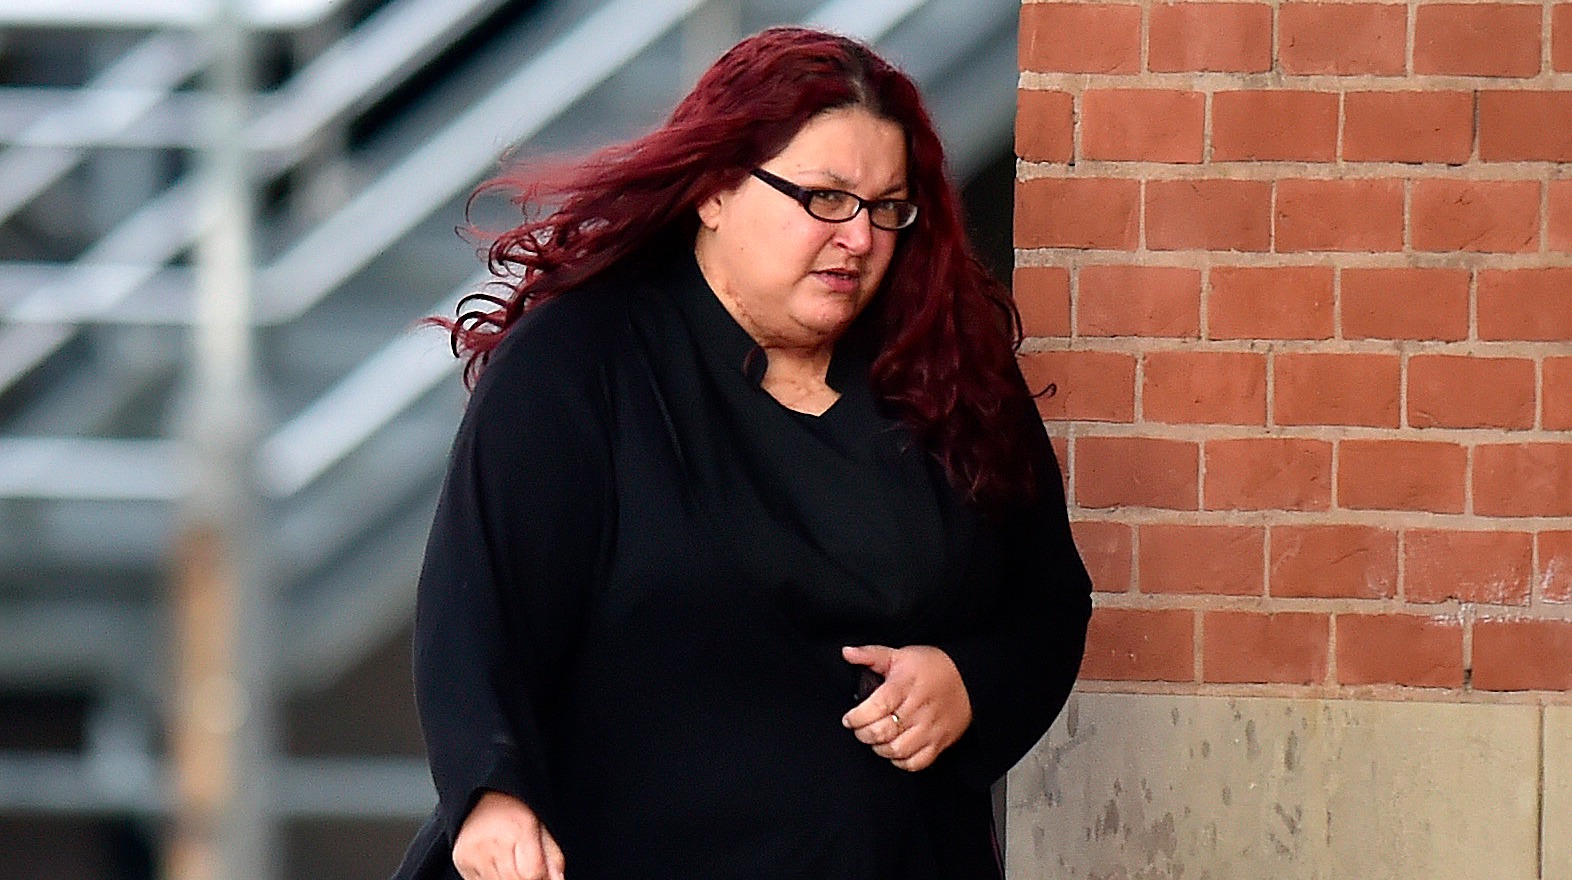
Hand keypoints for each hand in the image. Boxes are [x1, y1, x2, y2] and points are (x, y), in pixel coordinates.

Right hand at [452, 791, 565, 879]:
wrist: (478, 800)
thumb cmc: (513, 813)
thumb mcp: (540, 827)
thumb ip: (553, 857)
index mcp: (519, 828)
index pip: (532, 873)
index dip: (540, 877)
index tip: (540, 873)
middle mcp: (494, 841)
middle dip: (524, 878)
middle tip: (524, 866)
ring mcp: (475, 853)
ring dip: (508, 879)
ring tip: (511, 863)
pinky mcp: (462, 861)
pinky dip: (492, 878)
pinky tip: (496, 865)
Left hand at [840, 644, 972, 771]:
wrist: (969, 678)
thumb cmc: (933, 666)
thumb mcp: (900, 654)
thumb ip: (871, 655)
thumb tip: (847, 653)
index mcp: (905, 685)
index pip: (876, 706)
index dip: (857, 717)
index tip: (849, 718)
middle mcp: (918, 709)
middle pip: (883, 732)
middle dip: (863, 734)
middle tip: (859, 729)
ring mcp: (930, 728)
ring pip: (897, 750)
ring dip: (880, 748)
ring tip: (876, 739)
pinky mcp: (940, 743)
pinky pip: (916, 763)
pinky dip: (900, 761)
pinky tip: (895, 750)